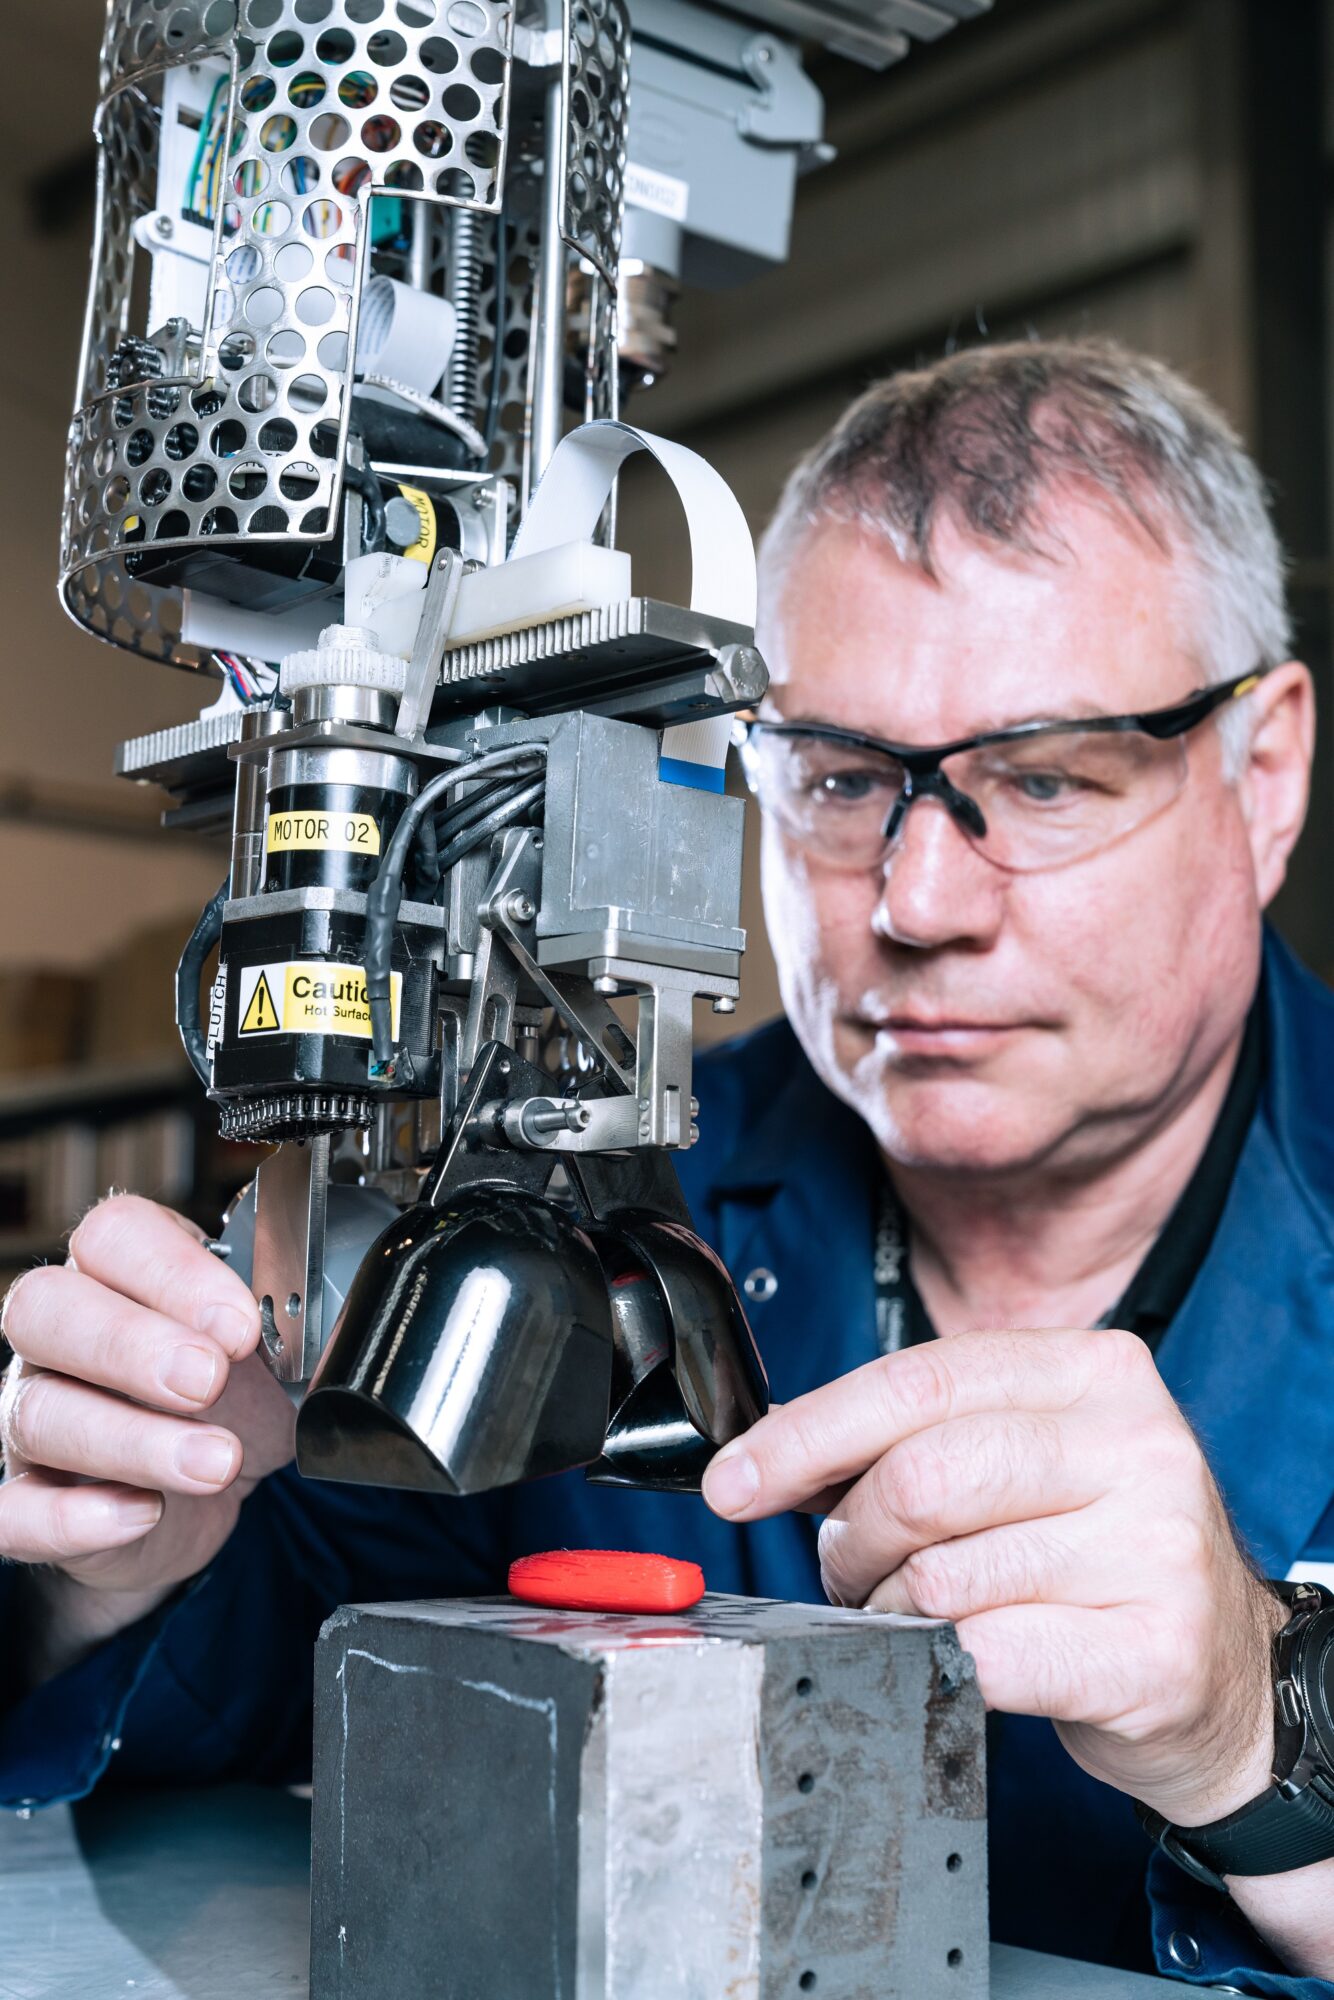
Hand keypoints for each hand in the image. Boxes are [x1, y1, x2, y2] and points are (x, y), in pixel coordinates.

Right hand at [0, 1195, 294, 1682]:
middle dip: (130, 1343)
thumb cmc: (232, 1400)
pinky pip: (12, 1512)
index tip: (241, 1324)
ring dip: (131, 1440)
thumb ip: (284, 1325)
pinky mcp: (31, 1501)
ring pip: (40, 1412)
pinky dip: (69, 1518)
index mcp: (120, 1274)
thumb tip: (318, 1324)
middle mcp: (60, 1337)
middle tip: (208, 1379)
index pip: (112, 1236)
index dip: (173, 1272)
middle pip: (45, 1308)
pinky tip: (140, 1515)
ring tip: (215, 1462)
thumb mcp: (271, 1353)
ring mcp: (33, 1417)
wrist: (204, 1497)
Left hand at [702, 1329, 1284, 1826]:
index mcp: (1092, 1371)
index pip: (916, 1383)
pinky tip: (961, 1659)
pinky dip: (943, 1665)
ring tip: (911, 1613)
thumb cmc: (1093, 1557)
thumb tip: (768, 1446)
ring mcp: (1155, 1545)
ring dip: (891, 1608)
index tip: (735, 1478)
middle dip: (849, 1536)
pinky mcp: (1154, 1648)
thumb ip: (910, 1441)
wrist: (1222, 1674)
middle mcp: (1136, 1443)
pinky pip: (988, 1654)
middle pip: (922, 1476)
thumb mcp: (1018, 1464)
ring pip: (944, 1573)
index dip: (806, 1434)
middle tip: (844, 1569)